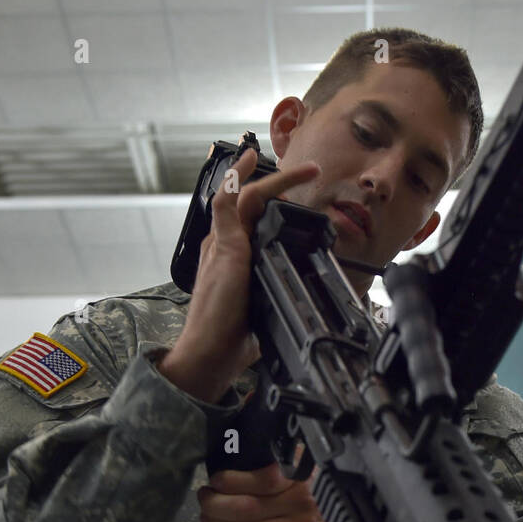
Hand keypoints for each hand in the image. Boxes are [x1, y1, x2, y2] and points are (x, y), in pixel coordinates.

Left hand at [160, 147, 321, 403]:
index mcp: (224, 237)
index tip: (304, 168)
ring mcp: (241, 267)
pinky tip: (292, 245)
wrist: (215, 354)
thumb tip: (233, 180)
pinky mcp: (250, 288)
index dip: (275, 177)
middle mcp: (231, 248)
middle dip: (279, 186)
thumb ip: (228, 219)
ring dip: (279, 209)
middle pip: (255, 207)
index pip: (250, 194)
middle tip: (308, 177)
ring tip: (301, 201)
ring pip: (260, 229)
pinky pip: (266, 256)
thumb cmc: (217, 311)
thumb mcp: (225, 257)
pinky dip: (280, 242)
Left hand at [197, 461, 337, 521]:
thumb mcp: (310, 464)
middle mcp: (300, 506)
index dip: (230, 481)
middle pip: (246, 509)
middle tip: (205, 501)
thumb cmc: (326, 491)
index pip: (260, 480)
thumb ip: (283, 448)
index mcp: (301, 478)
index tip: (215, 480)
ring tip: (209, 519)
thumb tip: (249, 414)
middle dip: (215, 506)